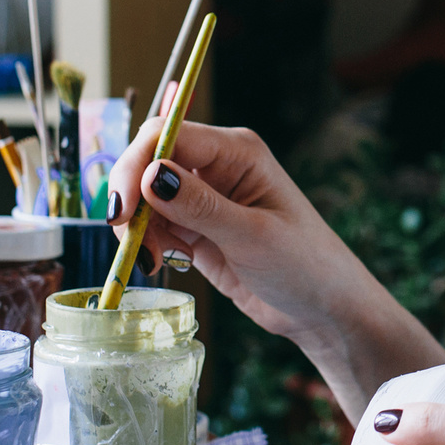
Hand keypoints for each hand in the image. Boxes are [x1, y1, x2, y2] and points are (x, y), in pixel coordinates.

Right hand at [108, 118, 444, 417]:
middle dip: (130, 195)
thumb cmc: (304, 265)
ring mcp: (204, 197)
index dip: (136, 164)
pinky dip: (147, 241)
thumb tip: (150, 174)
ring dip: (136, 225)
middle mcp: (217, 165)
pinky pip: (155, 224)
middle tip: (125, 237)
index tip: (121, 209)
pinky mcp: (196, 229)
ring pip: (146, 196)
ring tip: (150, 259)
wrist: (323, 309)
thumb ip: (199, 205)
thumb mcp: (251, 235)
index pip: (168, 135)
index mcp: (237, 150)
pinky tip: (158, 262)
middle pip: (149, 160)